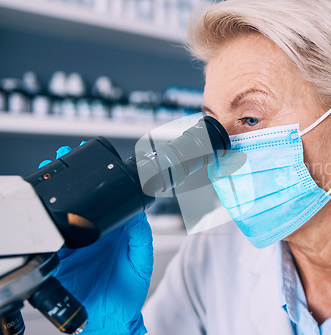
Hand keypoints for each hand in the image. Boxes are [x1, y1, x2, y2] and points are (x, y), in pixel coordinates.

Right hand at [40, 143, 153, 334]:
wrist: (111, 319)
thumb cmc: (129, 291)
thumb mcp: (141, 260)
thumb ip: (140, 236)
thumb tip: (137, 212)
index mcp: (116, 230)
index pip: (107, 199)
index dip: (100, 180)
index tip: (95, 163)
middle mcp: (94, 233)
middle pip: (80, 201)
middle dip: (70, 180)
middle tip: (61, 160)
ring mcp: (76, 244)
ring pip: (62, 214)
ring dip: (54, 197)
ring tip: (48, 179)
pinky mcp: (60, 257)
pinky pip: (50, 238)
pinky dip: (45, 224)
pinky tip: (42, 212)